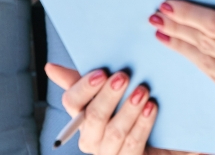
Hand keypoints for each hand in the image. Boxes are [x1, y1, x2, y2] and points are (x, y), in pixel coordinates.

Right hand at [44, 63, 182, 154]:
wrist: (163, 140)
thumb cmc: (131, 110)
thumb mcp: (111, 91)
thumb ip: (84, 80)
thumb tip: (50, 67)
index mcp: (82, 119)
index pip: (71, 102)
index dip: (84, 87)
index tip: (102, 72)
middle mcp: (91, 139)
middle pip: (92, 117)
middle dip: (108, 96)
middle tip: (124, 77)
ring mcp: (109, 154)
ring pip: (113, 133)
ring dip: (128, 110)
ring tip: (142, 91)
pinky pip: (132, 145)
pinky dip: (142, 125)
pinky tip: (151, 109)